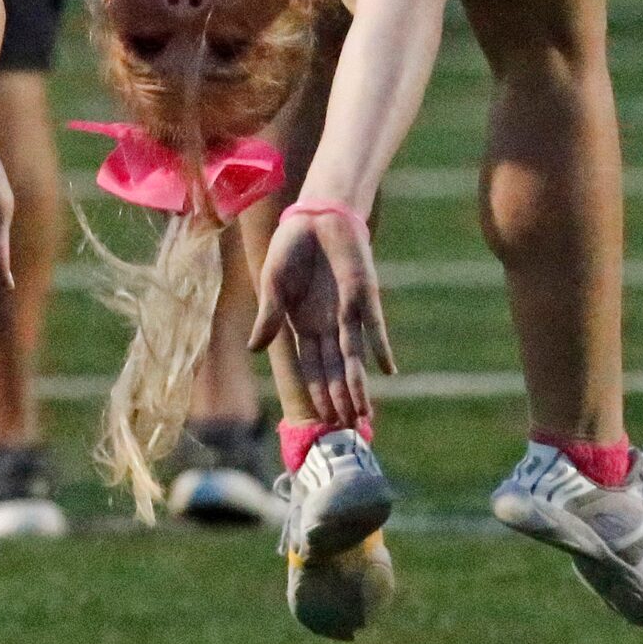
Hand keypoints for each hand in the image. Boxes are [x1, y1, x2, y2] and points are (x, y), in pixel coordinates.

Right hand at [247, 209, 395, 433]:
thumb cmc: (291, 247)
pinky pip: (374, 326)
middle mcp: (328, 325)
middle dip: (339, 400)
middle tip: (345, 429)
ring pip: (352, 358)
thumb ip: (268, 316)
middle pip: (334, 371)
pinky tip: (388, 371)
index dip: (316, 394)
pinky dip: (381, 348)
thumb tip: (254, 350)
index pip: (310, 368)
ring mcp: (348, 312)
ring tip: (362, 414)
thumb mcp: (272, 283)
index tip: (321, 422)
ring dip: (356, 386)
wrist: (317, 214)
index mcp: (303, 325)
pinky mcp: (365, 295)